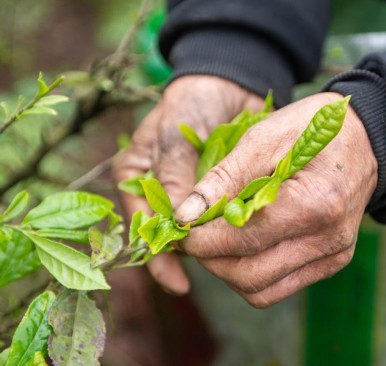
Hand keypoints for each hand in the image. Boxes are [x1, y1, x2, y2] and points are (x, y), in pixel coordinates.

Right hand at [113, 75, 264, 294]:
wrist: (229, 81)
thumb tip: (179, 222)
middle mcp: (162, 190)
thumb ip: (174, 175)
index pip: (144, 226)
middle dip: (189, 255)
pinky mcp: (221, 190)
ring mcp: (193, 192)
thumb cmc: (192, 101)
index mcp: (137, 178)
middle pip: (171, 235)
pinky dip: (231, 227)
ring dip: (213, 243)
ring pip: (199, 231)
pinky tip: (245, 239)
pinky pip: (223, 217)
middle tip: (214, 270)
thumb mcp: (174, 133)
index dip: (160, 255)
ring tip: (232, 259)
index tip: (179, 280)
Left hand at [173, 92, 377, 306]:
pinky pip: (279, 286)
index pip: (241, 240)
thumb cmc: (312, 129)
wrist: (366, 139)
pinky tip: (244, 246)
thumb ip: (223, 179)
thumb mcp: (264, 138)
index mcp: (313, 204)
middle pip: (247, 276)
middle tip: (195, 234)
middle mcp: (328, 239)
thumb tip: (186, 216)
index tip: (181, 228)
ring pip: (260, 290)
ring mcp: (333, 255)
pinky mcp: (332, 262)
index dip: (200, 240)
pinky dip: (252, 273)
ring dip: (228, 271)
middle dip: (210, 260)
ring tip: (218, 240)